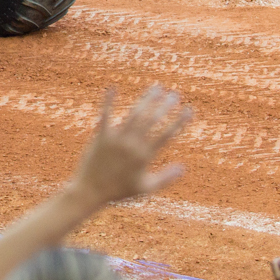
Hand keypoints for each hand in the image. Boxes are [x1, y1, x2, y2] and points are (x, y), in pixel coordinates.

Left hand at [69, 85, 192, 206]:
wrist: (90, 191)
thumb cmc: (119, 191)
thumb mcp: (146, 188)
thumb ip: (166, 178)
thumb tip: (184, 168)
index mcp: (144, 157)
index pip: (166, 135)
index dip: (179, 121)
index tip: (189, 110)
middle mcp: (132, 145)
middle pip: (152, 121)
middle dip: (165, 106)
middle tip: (175, 94)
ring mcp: (116, 139)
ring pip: (134, 114)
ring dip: (146, 100)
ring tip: (157, 88)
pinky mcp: (101, 136)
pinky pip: (106, 115)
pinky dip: (109, 101)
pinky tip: (113, 88)